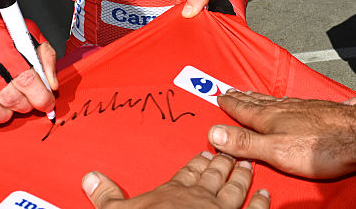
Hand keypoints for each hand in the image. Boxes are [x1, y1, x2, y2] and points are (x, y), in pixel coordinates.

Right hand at [0, 0, 57, 124]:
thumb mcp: (28, 32)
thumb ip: (45, 56)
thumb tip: (51, 85)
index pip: (25, 78)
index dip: (41, 97)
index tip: (47, 103)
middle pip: (9, 97)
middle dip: (25, 105)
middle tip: (28, 101)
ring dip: (5, 114)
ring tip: (10, 106)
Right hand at [82, 152, 269, 207]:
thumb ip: (106, 195)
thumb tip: (89, 176)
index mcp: (174, 191)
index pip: (187, 172)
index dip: (196, 163)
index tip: (203, 153)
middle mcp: (200, 197)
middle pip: (213, 175)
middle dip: (222, 163)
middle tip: (229, 152)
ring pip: (234, 188)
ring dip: (241, 176)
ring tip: (247, 166)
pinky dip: (260, 203)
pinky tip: (266, 194)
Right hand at [210, 91, 355, 178]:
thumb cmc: (321, 147)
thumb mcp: (275, 151)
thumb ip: (245, 143)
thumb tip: (214, 133)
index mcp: (270, 118)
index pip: (243, 109)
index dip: (230, 104)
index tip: (219, 96)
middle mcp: (285, 108)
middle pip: (257, 102)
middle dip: (242, 97)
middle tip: (231, 91)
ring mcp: (303, 108)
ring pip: (275, 101)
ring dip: (260, 98)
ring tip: (252, 94)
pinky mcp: (319, 111)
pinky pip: (292, 102)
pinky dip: (281, 101)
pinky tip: (287, 103)